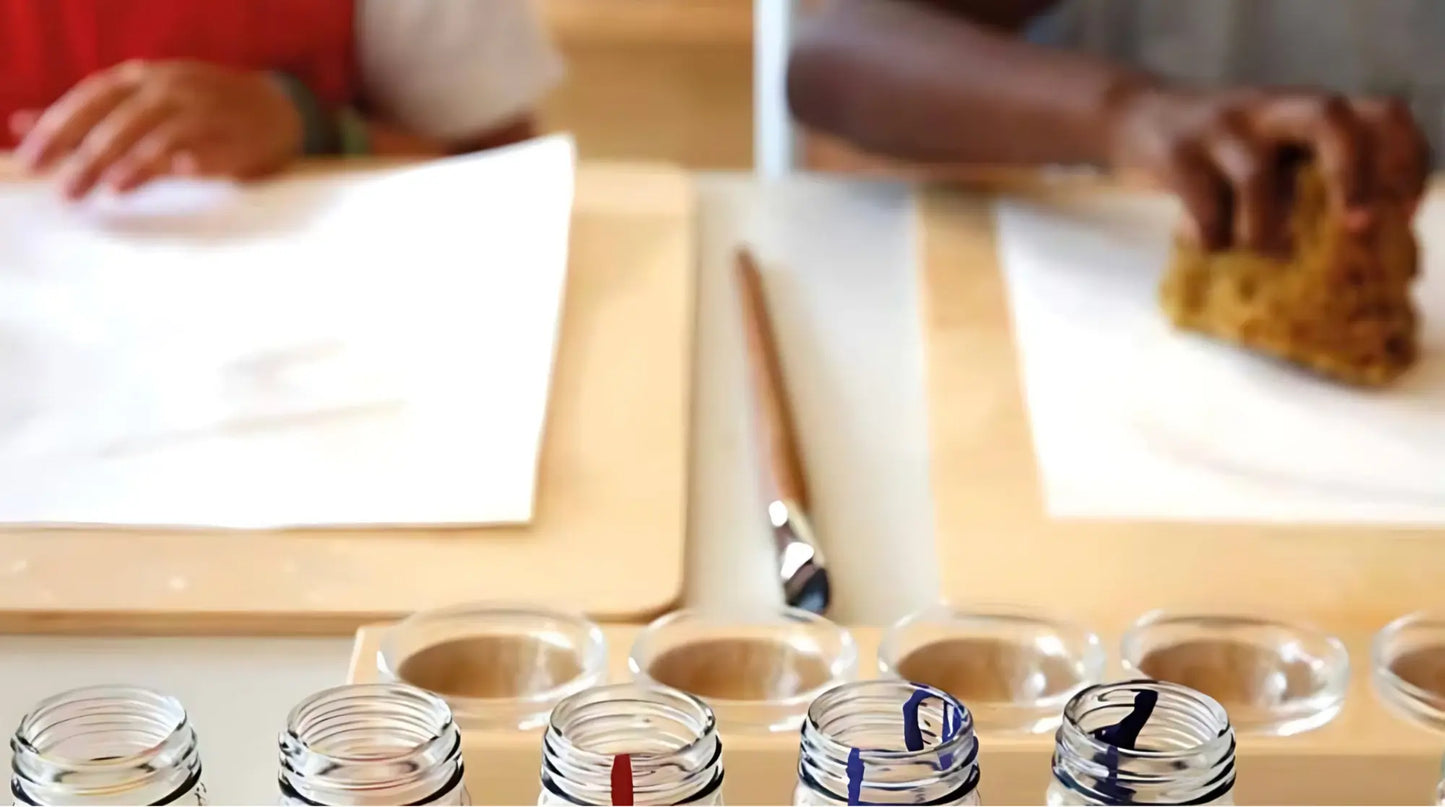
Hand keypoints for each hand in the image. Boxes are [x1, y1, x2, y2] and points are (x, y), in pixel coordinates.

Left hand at [9, 60, 303, 198]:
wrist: (278, 109)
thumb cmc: (200, 110)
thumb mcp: (141, 102)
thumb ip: (86, 117)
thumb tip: (20, 125)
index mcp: (145, 78)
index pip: (92, 98)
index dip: (59, 127)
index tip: (32, 161)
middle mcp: (174, 88)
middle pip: (124, 120)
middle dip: (91, 155)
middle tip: (67, 192)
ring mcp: (210, 111)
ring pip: (166, 133)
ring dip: (137, 161)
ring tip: (112, 189)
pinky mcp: (242, 137)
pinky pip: (217, 147)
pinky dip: (198, 158)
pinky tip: (180, 172)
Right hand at [1105, 84, 1429, 252]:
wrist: (1136, 115)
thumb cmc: (1221, 151)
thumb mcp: (1273, 149)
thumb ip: (1308, 180)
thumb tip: (1350, 248)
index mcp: (1307, 109)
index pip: (1380, 116)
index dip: (1402, 162)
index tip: (1397, 214)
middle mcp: (1271, 107)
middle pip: (1330, 120)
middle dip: (1350, 177)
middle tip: (1354, 227)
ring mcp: (1222, 126)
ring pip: (1257, 178)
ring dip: (1262, 232)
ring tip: (1256, 252)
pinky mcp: (1176, 152)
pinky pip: (1204, 206)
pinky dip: (1212, 239)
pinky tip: (1206, 243)